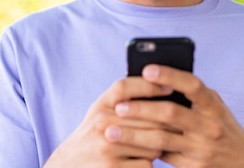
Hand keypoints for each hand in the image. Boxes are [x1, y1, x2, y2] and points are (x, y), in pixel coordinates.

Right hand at [43, 76, 170, 167]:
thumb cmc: (94, 134)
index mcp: (100, 106)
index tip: (169, 88)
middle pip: (148, 118)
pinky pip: (147, 164)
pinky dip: (147, 164)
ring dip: (158, 147)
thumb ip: (122, 97)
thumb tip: (162, 85)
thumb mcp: (101, 111)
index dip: (148, 85)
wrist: (68, 165)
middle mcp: (101, 124)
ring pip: (152, 143)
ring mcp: (107, 147)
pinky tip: (138, 162)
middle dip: (166, 123)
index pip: (125, 88)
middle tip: (175, 125)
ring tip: (150, 146)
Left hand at [110, 65, 243, 167]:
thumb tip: (160, 77)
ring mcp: (202, 149)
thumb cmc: (222, 127)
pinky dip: (143, 150)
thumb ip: (193, 95)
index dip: (170, 75)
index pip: (192, 85)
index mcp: (213, 106)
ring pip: (161, 140)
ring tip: (111, 131)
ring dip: (133, 135)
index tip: (147, 69)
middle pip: (170, 113)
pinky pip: (163, 157)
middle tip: (118, 106)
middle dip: (141, 109)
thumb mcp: (214, 108)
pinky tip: (126, 147)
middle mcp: (209, 126)